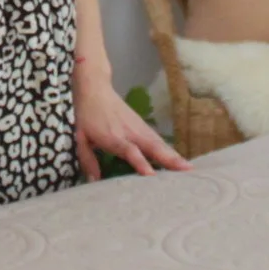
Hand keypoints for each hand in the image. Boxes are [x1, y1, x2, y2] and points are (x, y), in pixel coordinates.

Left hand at [74, 76, 191, 180]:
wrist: (95, 88)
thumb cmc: (86, 115)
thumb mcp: (79, 137)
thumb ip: (87, 159)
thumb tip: (94, 181)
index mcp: (112, 136)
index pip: (128, 150)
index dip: (139, 161)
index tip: (150, 174)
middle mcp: (129, 132)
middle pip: (151, 146)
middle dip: (168, 159)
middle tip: (185, 171)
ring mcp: (138, 127)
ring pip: (158, 143)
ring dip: (174, 155)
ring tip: (189, 169)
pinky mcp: (143, 126)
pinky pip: (158, 140)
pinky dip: (170, 150)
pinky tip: (180, 160)